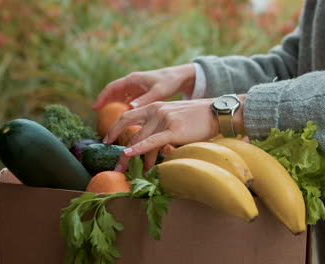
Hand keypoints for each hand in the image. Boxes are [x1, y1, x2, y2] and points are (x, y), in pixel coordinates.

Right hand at [92, 64, 195, 109]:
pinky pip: (127, 99)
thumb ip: (144, 100)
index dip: (102, 98)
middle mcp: (132, 82)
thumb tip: (130, 109)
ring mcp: (136, 86)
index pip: (112, 88)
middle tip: (97, 116)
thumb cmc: (169, 82)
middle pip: (113, 92)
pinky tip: (122, 117)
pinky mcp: (141, 91)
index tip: (95, 108)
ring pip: (120, 96)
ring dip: (113, 105)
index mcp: (133, 79)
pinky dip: (123, 106)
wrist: (180, 77)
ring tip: (107, 118)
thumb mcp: (158, 91)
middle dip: (105, 103)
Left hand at [105, 99, 219, 170]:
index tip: (107, 141)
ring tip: (130, 173)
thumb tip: (156, 146)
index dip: (115, 129)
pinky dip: (138, 149)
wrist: (216, 112)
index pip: (128, 116)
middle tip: (117, 168)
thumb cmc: (199, 117)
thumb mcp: (175, 116)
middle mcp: (156, 111)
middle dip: (123, 154)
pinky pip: (152, 141)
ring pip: (142, 141)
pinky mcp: (172, 130)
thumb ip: (162, 126)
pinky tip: (128, 155)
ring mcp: (164, 119)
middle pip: (132, 133)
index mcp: (155, 106)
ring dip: (135, 160)